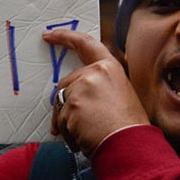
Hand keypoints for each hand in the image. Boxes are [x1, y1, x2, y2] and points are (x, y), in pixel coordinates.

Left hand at [44, 29, 148, 156]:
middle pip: (66, 84)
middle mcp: (95, 72)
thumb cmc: (128, 127)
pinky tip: (84, 139)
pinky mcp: (73, 104)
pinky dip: (68, 134)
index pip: (85, 44)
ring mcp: (82, 87)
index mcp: (110, 67)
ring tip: (88, 134)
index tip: (50, 35)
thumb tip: (78, 94)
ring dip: (69, 123)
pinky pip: (61, 121)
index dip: (65, 37)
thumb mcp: (120, 94)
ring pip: (62, 104)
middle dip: (66, 106)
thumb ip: (100, 86)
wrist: (130, 144)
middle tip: (78, 126)